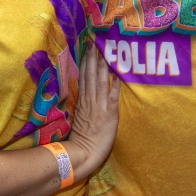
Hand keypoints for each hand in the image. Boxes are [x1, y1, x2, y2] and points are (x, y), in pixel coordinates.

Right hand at [66, 43, 119, 179]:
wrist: (83, 153)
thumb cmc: (80, 138)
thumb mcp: (78, 117)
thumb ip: (82, 103)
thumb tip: (84, 89)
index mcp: (82, 100)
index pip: (84, 77)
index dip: (86, 61)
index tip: (87, 47)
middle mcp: (90, 100)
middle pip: (91, 75)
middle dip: (92, 58)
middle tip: (93, 41)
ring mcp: (99, 106)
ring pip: (100, 81)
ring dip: (102, 66)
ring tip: (102, 51)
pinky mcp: (109, 114)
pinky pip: (112, 97)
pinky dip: (114, 85)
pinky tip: (117, 75)